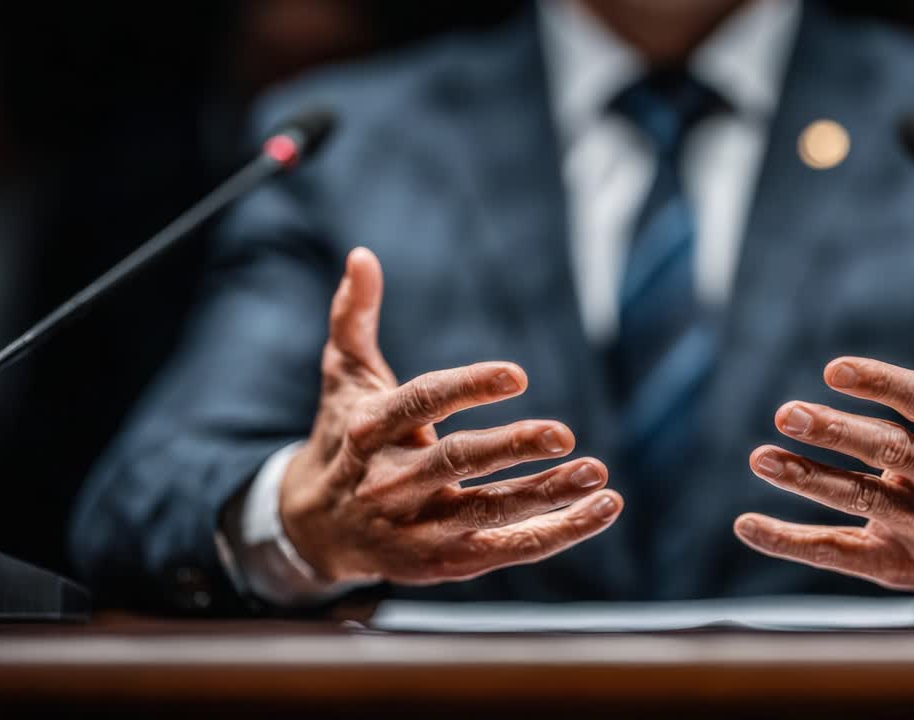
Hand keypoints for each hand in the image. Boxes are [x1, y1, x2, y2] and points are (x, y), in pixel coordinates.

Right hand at [280, 248, 622, 585]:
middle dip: (512, 449)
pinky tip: (600, 510)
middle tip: (565, 434)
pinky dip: (557, 533)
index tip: (517, 375)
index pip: (421, 403)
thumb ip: (355, 317)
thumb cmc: (344, 439)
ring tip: (597, 474)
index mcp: (372, 429)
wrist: (313, 529)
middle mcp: (392, 481)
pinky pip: (507, 548)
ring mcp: (418, 527)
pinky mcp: (443, 562)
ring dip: (547, 496)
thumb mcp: (344, 378)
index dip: (467, 387)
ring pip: (488, 511)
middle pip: (457, 463)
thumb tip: (362, 255)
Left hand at [734, 242, 913, 591]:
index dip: (884, 385)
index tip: (835, 368)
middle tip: (786, 412)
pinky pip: (840, 553)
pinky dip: (791, 543)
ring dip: (809, 481)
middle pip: (894, 455)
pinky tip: (747, 525)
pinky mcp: (897, 565)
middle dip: (838, 434)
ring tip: (762, 458)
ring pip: (864, 503)